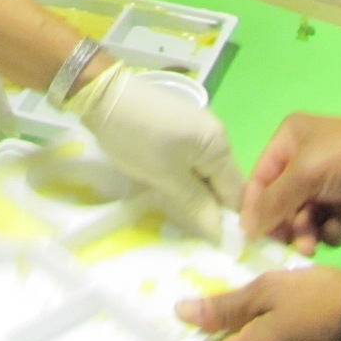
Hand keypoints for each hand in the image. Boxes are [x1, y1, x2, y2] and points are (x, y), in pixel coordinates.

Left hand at [65, 62, 244, 239]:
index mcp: (219, 144)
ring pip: (204, 172)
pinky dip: (183, 177)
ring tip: (177, 211)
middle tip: (191, 231)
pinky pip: (190, 161)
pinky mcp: (178, 128)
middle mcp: (215, 134)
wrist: (103, 95)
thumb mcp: (166, 176)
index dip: (229, 220)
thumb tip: (219, 233)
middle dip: (209, 206)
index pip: (236, 192)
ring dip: (194, 193)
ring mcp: (196, 128)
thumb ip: (196, 204)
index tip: (215, 244)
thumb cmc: (137, 137)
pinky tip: (167, 187)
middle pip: (222, 181)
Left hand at [176, 265, 340, 340]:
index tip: (184, 320)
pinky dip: (251, 333)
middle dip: (216, 334)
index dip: (194, 338)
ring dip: (234, 333)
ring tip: (227, 312)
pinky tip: (251, 317)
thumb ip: (225, 305)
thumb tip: (182, 312)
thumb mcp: (267, 292)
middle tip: (205, 312)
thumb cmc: (313, 298)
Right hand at [242, 113, 340, 253]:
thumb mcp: (305, 171)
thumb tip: (246, 229)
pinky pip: (324, 228)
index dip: (254, 208)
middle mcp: (302, 165)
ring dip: (304, 234)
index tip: (252, 236)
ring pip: (301, 220)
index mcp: (288, 143)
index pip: (259, 180)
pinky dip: (329, 233)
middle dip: (284, 224)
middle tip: (292, 241)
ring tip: (314, 243)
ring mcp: (324, 188)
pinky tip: (340, 229)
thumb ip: (274, 201)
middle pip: (279, 204)